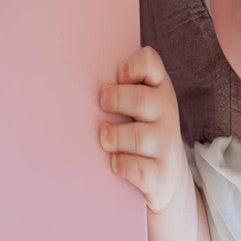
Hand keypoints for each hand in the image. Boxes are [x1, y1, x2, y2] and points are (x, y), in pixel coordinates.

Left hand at [99, 46, 187, 213]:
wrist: (167, 176)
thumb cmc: (139, 128)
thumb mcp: (135, 103)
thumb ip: (117, 87)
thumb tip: (73, 81)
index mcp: (157, 87)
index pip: (151, 64)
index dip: (135, 65)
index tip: (118, 74)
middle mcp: (166, 111)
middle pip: (143, 100)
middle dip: (118, 99)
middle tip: (102, 102)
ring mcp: (167, 144)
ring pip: (140, 136)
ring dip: (115, 136)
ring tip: (104, 137)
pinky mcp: (162, 175)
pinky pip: (140, 170)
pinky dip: (123, 165)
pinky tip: (113, 163)